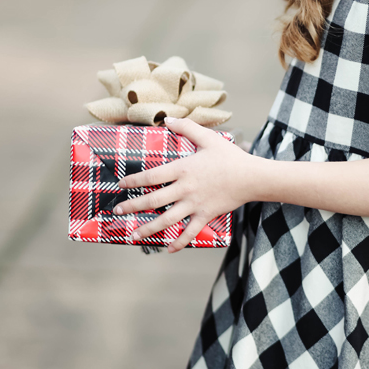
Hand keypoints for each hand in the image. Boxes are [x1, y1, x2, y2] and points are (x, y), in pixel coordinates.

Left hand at [113, 117, 255, 250]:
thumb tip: (167, 120)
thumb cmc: (230, 157)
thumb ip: (187, 128)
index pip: (151, 176)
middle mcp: (185, 189)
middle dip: (132, 207)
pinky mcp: (206, 215)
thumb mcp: (208, 138)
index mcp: (183, 169)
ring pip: (166, 220)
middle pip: (153, 200)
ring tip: (133, 235)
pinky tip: (169, 249)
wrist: (251, 177)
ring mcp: (194, 204)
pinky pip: (190, 231)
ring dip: (148, 228)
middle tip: (117, 211)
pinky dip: (179, 242)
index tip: (121, 185)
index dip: (133, 181)